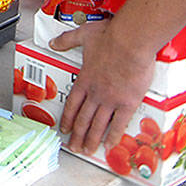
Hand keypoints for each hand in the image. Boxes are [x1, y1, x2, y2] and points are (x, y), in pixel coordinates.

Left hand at [51, 19, 154, 153]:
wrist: (130, 41)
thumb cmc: (110, 36)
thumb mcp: (83, 35)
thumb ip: (67, 40)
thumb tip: (54, 42)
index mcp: (85, 79)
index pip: (72, 103)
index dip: (67, 118)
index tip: (64, 128)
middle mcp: (95, 92)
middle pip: (83, 119)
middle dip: (77, 135)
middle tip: (74, 147)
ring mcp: (111, 100)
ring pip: (98, 125)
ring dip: (91, 140)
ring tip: (87, 150)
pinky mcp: (128, 102)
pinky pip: (119, 124)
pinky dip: (113, 137)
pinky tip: (109, 146)